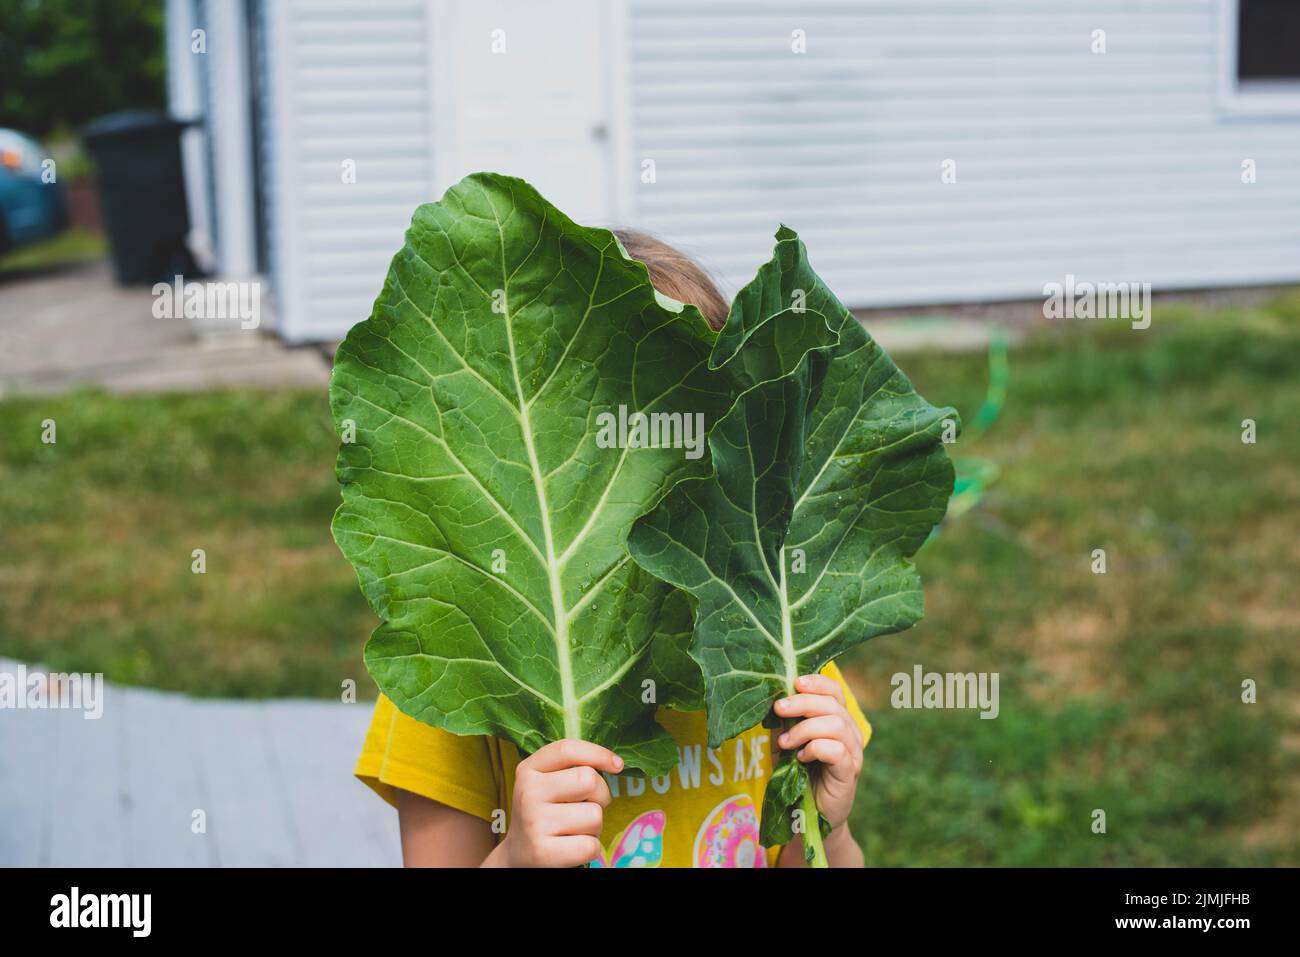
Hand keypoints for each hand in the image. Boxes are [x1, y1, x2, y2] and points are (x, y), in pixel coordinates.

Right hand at [485, 739, 618, 867]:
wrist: (518, 855)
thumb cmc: (545, 813)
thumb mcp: (547, 783)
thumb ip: (571, 767)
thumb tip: (616, 763)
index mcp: (528, 770)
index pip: (567, 750)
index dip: (598, 753)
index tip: (617, 765)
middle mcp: (528, 793)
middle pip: (589, 780)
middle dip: (600, 795)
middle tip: (586, 806)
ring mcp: (534, 823)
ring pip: (595, 815)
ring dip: (594, 826)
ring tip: (575, 829)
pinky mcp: (542, 852)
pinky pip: (591, 845)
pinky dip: (591, 848)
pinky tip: (573, 847)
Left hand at [773, 674, 864, 832]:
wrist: (806, 814)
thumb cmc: (796, 774)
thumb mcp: (786, 741)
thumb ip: (784, 721)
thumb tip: (773, 696)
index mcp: (837, 720)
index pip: (834, 691)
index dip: (817, 683)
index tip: (794, 682)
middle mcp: (850, 733)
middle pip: (833, 705)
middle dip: (803, 703)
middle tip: (779, 709)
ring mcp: (853, 753)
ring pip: (836, 724)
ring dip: (804, 729)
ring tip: (785, 743)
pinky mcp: (849, 772)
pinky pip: (836, 750)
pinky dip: (815, 748)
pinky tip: (801, 758)